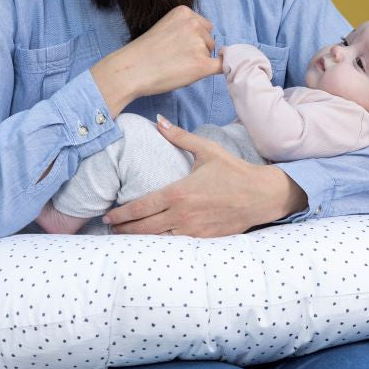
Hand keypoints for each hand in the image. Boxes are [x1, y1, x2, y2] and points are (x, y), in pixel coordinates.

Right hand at [90, 6, 221, 117]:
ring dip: (199, 61)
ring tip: (176, 66)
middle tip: (175, 58)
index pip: (203, 26)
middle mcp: (194, 24)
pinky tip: (207, 72)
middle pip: (208, 39)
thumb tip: (205, 42)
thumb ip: (184, 29)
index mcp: (184, 12)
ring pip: (210, 54)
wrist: (131, 70)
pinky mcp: (202, 64)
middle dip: (198, 49)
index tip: (178, 47)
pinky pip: (221, 66)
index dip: (194, 39)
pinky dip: (219, 69)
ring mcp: (199, 44)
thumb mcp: (165, 28)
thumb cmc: (143, 53)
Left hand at [102, 115, 307, 235]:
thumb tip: (158, 121)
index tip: (108, 216)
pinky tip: (151, 245)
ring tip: (125, 239)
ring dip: (138, 241)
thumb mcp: (206, 149)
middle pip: (143, 228)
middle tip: (110, 230)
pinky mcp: (204, 240)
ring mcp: (193, 231)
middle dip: (123, 230)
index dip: (121, 214)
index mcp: (178, 192)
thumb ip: (179, 136)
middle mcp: (182, 215)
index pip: (140, 207)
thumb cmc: (233, 170)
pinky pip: (175, 247)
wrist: (260, 195)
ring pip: (157, 241)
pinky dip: (160, 246)